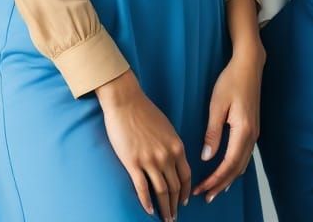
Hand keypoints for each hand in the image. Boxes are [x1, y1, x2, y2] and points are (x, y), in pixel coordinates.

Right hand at [95, 71, 190, 219]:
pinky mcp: (133, 162)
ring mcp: (150, 160)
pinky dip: (146, 201)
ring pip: (161, 190)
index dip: (185, 192)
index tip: (184, 202)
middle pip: (174, 187)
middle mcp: (166, 155)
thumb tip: (173, 159)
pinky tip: (148, 210)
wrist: (126, 102)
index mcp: (176, 146)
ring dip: (164, 207)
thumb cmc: (145, 112)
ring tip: (164, 218)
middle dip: (175, 205)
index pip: (186, 175)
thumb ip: (171, 145)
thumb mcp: (166, 128)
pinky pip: (142, 188)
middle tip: (174, 217)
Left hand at [192, 45, 265, 202]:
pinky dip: (235, 167)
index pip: (229, 164)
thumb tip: (207, 157)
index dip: (215, 179)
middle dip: (221, 184)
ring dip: (229, 178)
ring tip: (214, 189)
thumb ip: (213, 133)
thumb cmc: (231, 81)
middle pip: (238, 168)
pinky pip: (245, 155)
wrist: (249, 65)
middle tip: (205, 196)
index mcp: (243, 130)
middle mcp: (252, 135)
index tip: (202, 189)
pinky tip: (227, 171)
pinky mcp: (253, 128)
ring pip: (243, 163)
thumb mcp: (217, 105)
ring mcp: (255, 132)